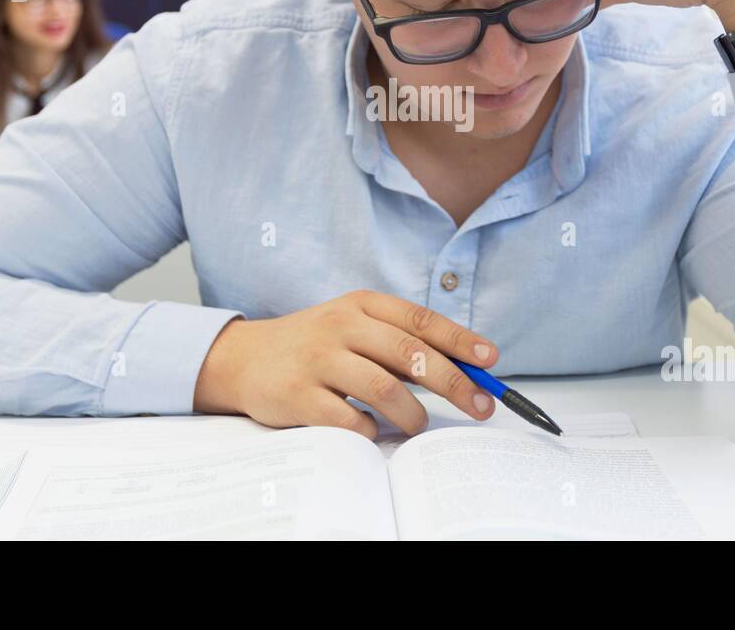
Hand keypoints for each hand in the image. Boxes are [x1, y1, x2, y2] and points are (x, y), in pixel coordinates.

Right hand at [192, 290, 499, 438]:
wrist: (244, 358)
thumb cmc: (315, 345)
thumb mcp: (355, 328)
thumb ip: (400, 344)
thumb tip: (464, 371)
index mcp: (361, 305)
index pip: (420, 320)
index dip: (460, 339)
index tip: (491, 360)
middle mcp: (341, 326)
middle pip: (410, 354)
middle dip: (453, 382)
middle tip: (480, 406)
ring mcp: (318, 360)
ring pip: (383, 388)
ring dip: (412, 414)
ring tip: (417, 425)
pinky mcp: (298, 395)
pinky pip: (348, 419)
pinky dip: (370, 430)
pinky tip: (372, 430)